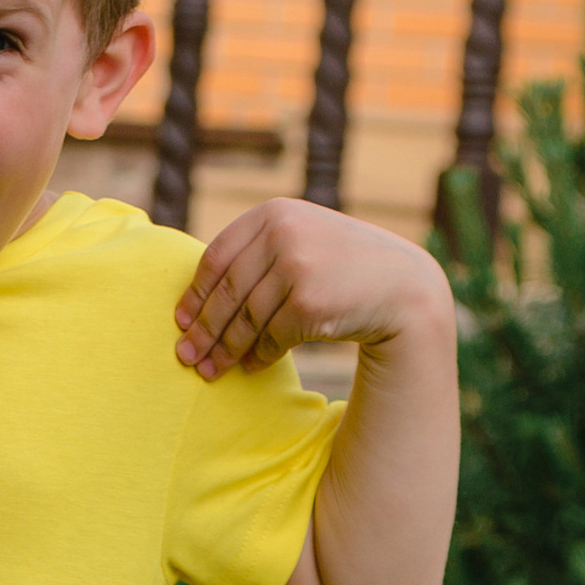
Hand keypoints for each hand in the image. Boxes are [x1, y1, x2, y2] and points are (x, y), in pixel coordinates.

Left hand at [175, 198, 451, 376]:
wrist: (404, 286)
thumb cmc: (344, 266)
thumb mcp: (302, 238)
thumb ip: (257, 253)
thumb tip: (196, 298)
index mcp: (274, 213)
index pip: (216, 257)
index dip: (195, 294)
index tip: (181, 320)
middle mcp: (283, 234)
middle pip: (226, 292)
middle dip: (203, 330)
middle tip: (186, 356)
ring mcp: (297, 267)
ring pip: (245, 318)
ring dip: (226, 350)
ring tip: (210, 370)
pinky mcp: (309, 302)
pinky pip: (271, 337)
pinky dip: (258, 356)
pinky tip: (251, 367)